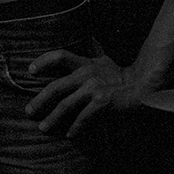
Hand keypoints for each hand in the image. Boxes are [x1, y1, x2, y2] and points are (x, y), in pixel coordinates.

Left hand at [23, 41, 146, 137]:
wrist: (144, 85)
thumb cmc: (121, 75)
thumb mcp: (103, 61)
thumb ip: (92, 52)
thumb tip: (88, 39)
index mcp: (84, 63)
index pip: (59, 56)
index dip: (43, 61)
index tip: (30, 71)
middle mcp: (86, 74)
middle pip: (56, 87)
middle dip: (40, 100)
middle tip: (29, 111)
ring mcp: (94, 89)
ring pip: (66, 105)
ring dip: (53, 118)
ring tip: (43, 127)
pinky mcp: (103, 103)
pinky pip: (83, 118)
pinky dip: (75, 128)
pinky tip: (70, 135)